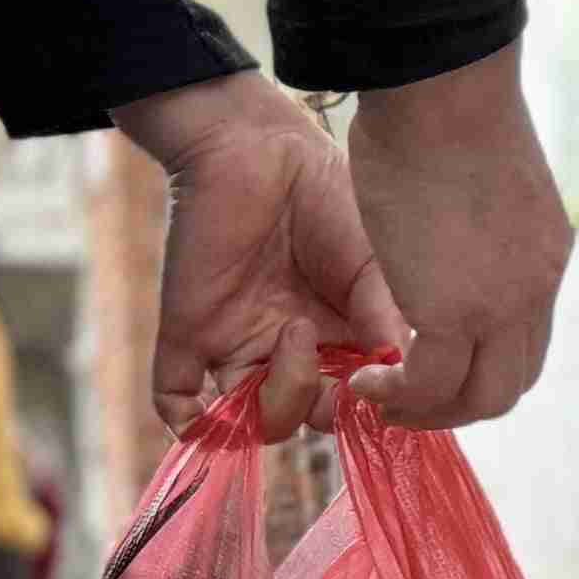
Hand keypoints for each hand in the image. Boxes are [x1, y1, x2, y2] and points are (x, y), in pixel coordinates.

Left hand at [130, 69, 411, 438]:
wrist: (263, 151)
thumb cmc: (332, 200)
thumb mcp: (380, 271)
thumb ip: (390, 329)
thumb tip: (400, 383)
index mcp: (342, 338)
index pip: (355, 403)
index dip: (370, 411)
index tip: (385, 388)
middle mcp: (291, 349)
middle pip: (306, 419)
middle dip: (326, 409)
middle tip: (341, 370)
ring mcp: (239, 344)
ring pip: (254, 421)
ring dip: (281, 399)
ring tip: (296, 333)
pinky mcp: (190, 335)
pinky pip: (177, 404)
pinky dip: (195, 427)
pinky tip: (217, 415)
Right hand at [343, 50, 575, 426]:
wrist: (443, 86)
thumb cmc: (445, 106)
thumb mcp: (481, 176)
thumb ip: (477, 217)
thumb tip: (447, 219)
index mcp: (544, 255)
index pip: (525, 338)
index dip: (479, 361)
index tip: (431, 361)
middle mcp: (535, 288)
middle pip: (512, 380)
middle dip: (457, 401)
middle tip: (400, 395)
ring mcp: (504, 305)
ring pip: (482, 397)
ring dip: (428, 410)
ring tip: (378, 397)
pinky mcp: (458, 311)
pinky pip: (431, 384)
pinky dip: (399, 395)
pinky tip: (366, 382)